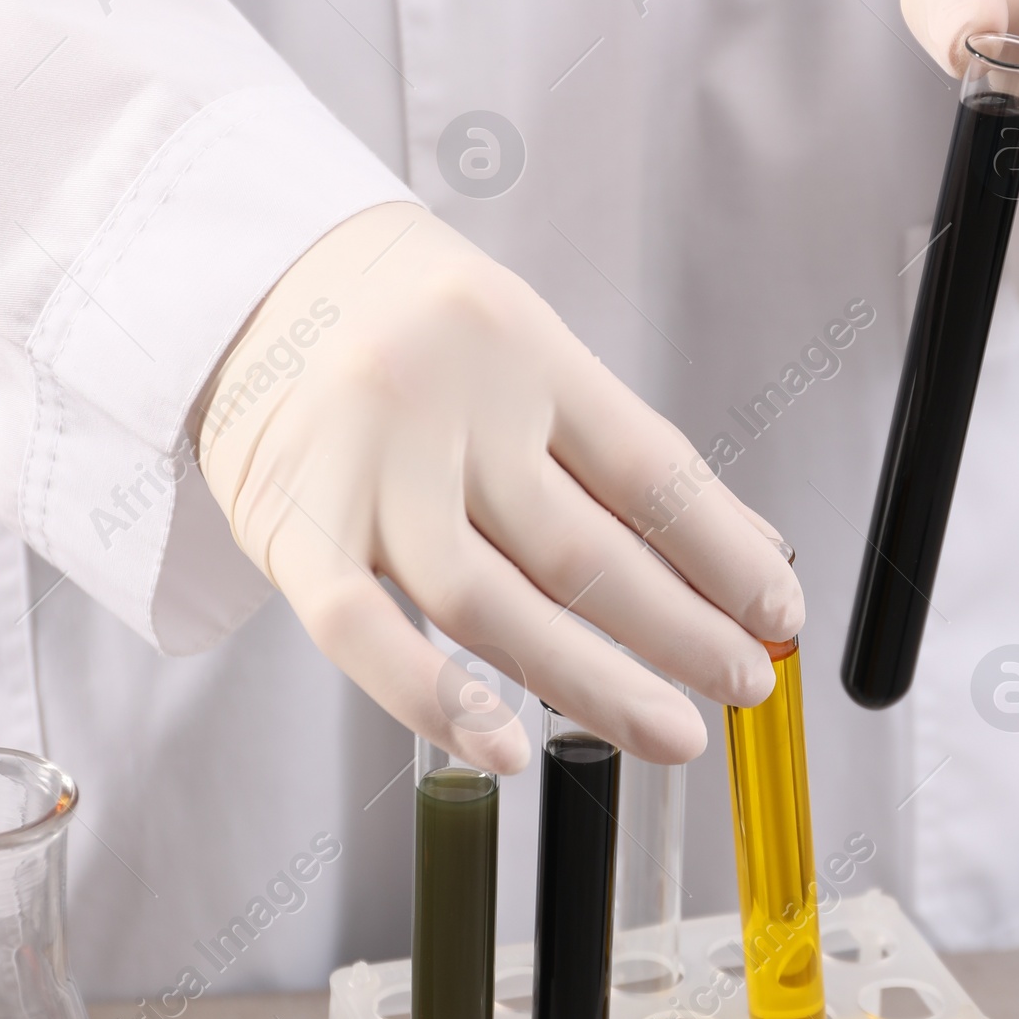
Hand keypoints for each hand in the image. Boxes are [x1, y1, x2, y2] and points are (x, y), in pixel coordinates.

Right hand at [196, 206, 800, 772]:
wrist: (240, 269)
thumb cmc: (402, 318)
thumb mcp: (522, 342)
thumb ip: (613, 446)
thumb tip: (741, 546)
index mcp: (519, 342)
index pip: (648, 469)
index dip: (724, 552)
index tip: (777, 610)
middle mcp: (443, 401)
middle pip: (582, 548)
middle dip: (681, 630)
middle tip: (743, 681)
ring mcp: (363, 467)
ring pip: (490, 604)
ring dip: (591, 682)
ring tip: (670, 730)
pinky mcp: (287, 524)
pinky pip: (361, 632)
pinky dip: (433, 700)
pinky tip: (506, 749)